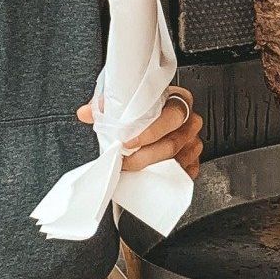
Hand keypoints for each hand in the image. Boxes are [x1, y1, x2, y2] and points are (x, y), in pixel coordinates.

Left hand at [79, 85, 204, 178]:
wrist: (164, 116)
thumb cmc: (150, 108)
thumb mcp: (131, 100)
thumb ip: (109, 105)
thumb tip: (86, 112)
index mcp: (180, 102)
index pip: (170, 117)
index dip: (149, 132)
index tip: (128, 142)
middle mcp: (190, 122)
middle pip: (172, 143)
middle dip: (145, 156)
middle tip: (124, 162)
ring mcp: (193, 142)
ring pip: (177, 161)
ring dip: (152, 168)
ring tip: (131, 170)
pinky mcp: (193, 160)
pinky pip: (183, 174)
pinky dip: (165, 178)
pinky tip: (149, 177)